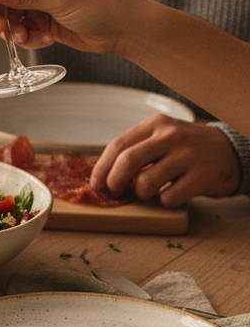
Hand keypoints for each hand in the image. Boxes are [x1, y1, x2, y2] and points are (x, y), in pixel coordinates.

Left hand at [92, 116, 239, 206]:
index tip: (95, 184)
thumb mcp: (161, 136)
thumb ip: (136, 148)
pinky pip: (168, 198)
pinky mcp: (202, 176)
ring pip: (146, 183)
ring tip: (147, 192)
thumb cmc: (186, 148)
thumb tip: (102, 175)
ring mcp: (188, 155)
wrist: (230, 152)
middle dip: (114, 183)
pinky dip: (163, 202)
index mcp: (155, 124)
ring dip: (140, 194)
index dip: (101, 168)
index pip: (117, 145)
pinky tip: (170, 194)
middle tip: (114, 193)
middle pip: (127, 162)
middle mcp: (171, 136)